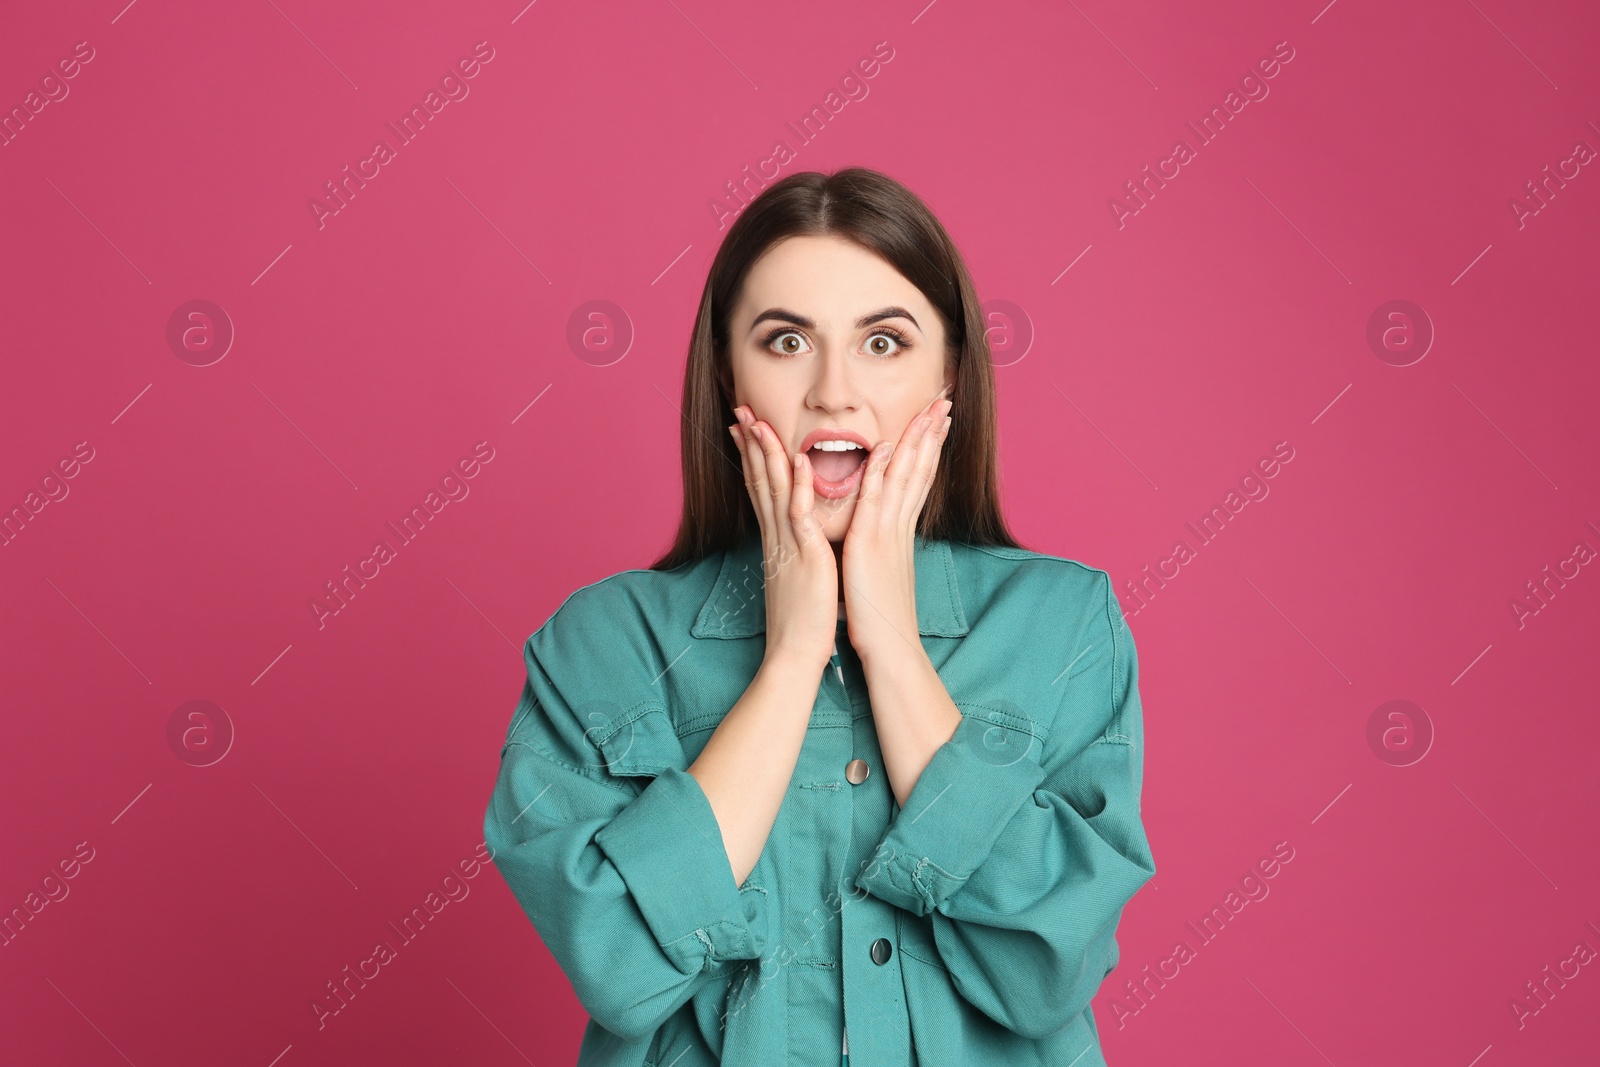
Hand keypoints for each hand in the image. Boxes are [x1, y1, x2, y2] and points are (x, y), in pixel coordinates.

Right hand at [729, 405, 838, 674]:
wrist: (796, 653)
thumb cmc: (801, 621)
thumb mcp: (795, 577)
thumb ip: (793, 554)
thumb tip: (795, 542)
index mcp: (776, 541)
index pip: (761, 490)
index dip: (752, 458)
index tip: (745, 430)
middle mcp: (776, 537)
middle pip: (760, 481)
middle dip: (751, 444)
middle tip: (741, 411)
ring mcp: (788, 544)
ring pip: (774, 489)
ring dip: (767, 453)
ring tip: (758, 421)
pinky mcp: (804, 556)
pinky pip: (799, 515)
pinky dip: (799, 485)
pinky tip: (797, 460)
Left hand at [840, 385, 953, 665]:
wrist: (890, 650)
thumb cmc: (881, 617)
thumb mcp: (882, 571)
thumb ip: (883, 548)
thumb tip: (883, 537)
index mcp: (899, 532)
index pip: (918, 479)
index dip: (928, 447)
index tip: (937, 420)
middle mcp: (898, 527)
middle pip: (920, 470)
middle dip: (932, 433)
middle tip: (944, 401)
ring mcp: (886, 534)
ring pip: (904, 478)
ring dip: (915, 441)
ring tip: (929, 411)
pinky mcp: (869, 546)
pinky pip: (875, 502)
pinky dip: (879, 473)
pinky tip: (885, 447)